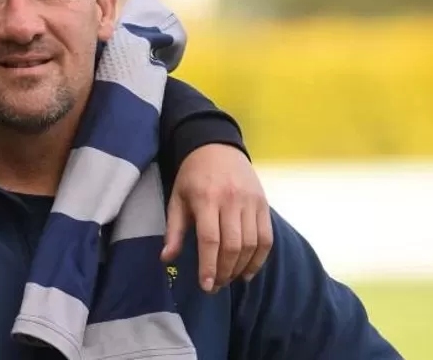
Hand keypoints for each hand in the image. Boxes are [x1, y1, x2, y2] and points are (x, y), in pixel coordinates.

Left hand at [161, 144, 272, 292]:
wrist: (217, 147)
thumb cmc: (192, 176)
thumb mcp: (177, 198)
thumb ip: (174, 230)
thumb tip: (166, 259)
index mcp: (206, 199)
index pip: (210, 240)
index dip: (209, 266)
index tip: (206, 286)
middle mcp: (231, 201)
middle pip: (232, 246)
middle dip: (224, 271)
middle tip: (215, 286)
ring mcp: (251, 202)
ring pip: (251, 244)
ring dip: (241, 268)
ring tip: (228, 279)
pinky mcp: (263, 204)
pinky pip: (266, 238)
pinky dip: (259, 259)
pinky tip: (248, 271)